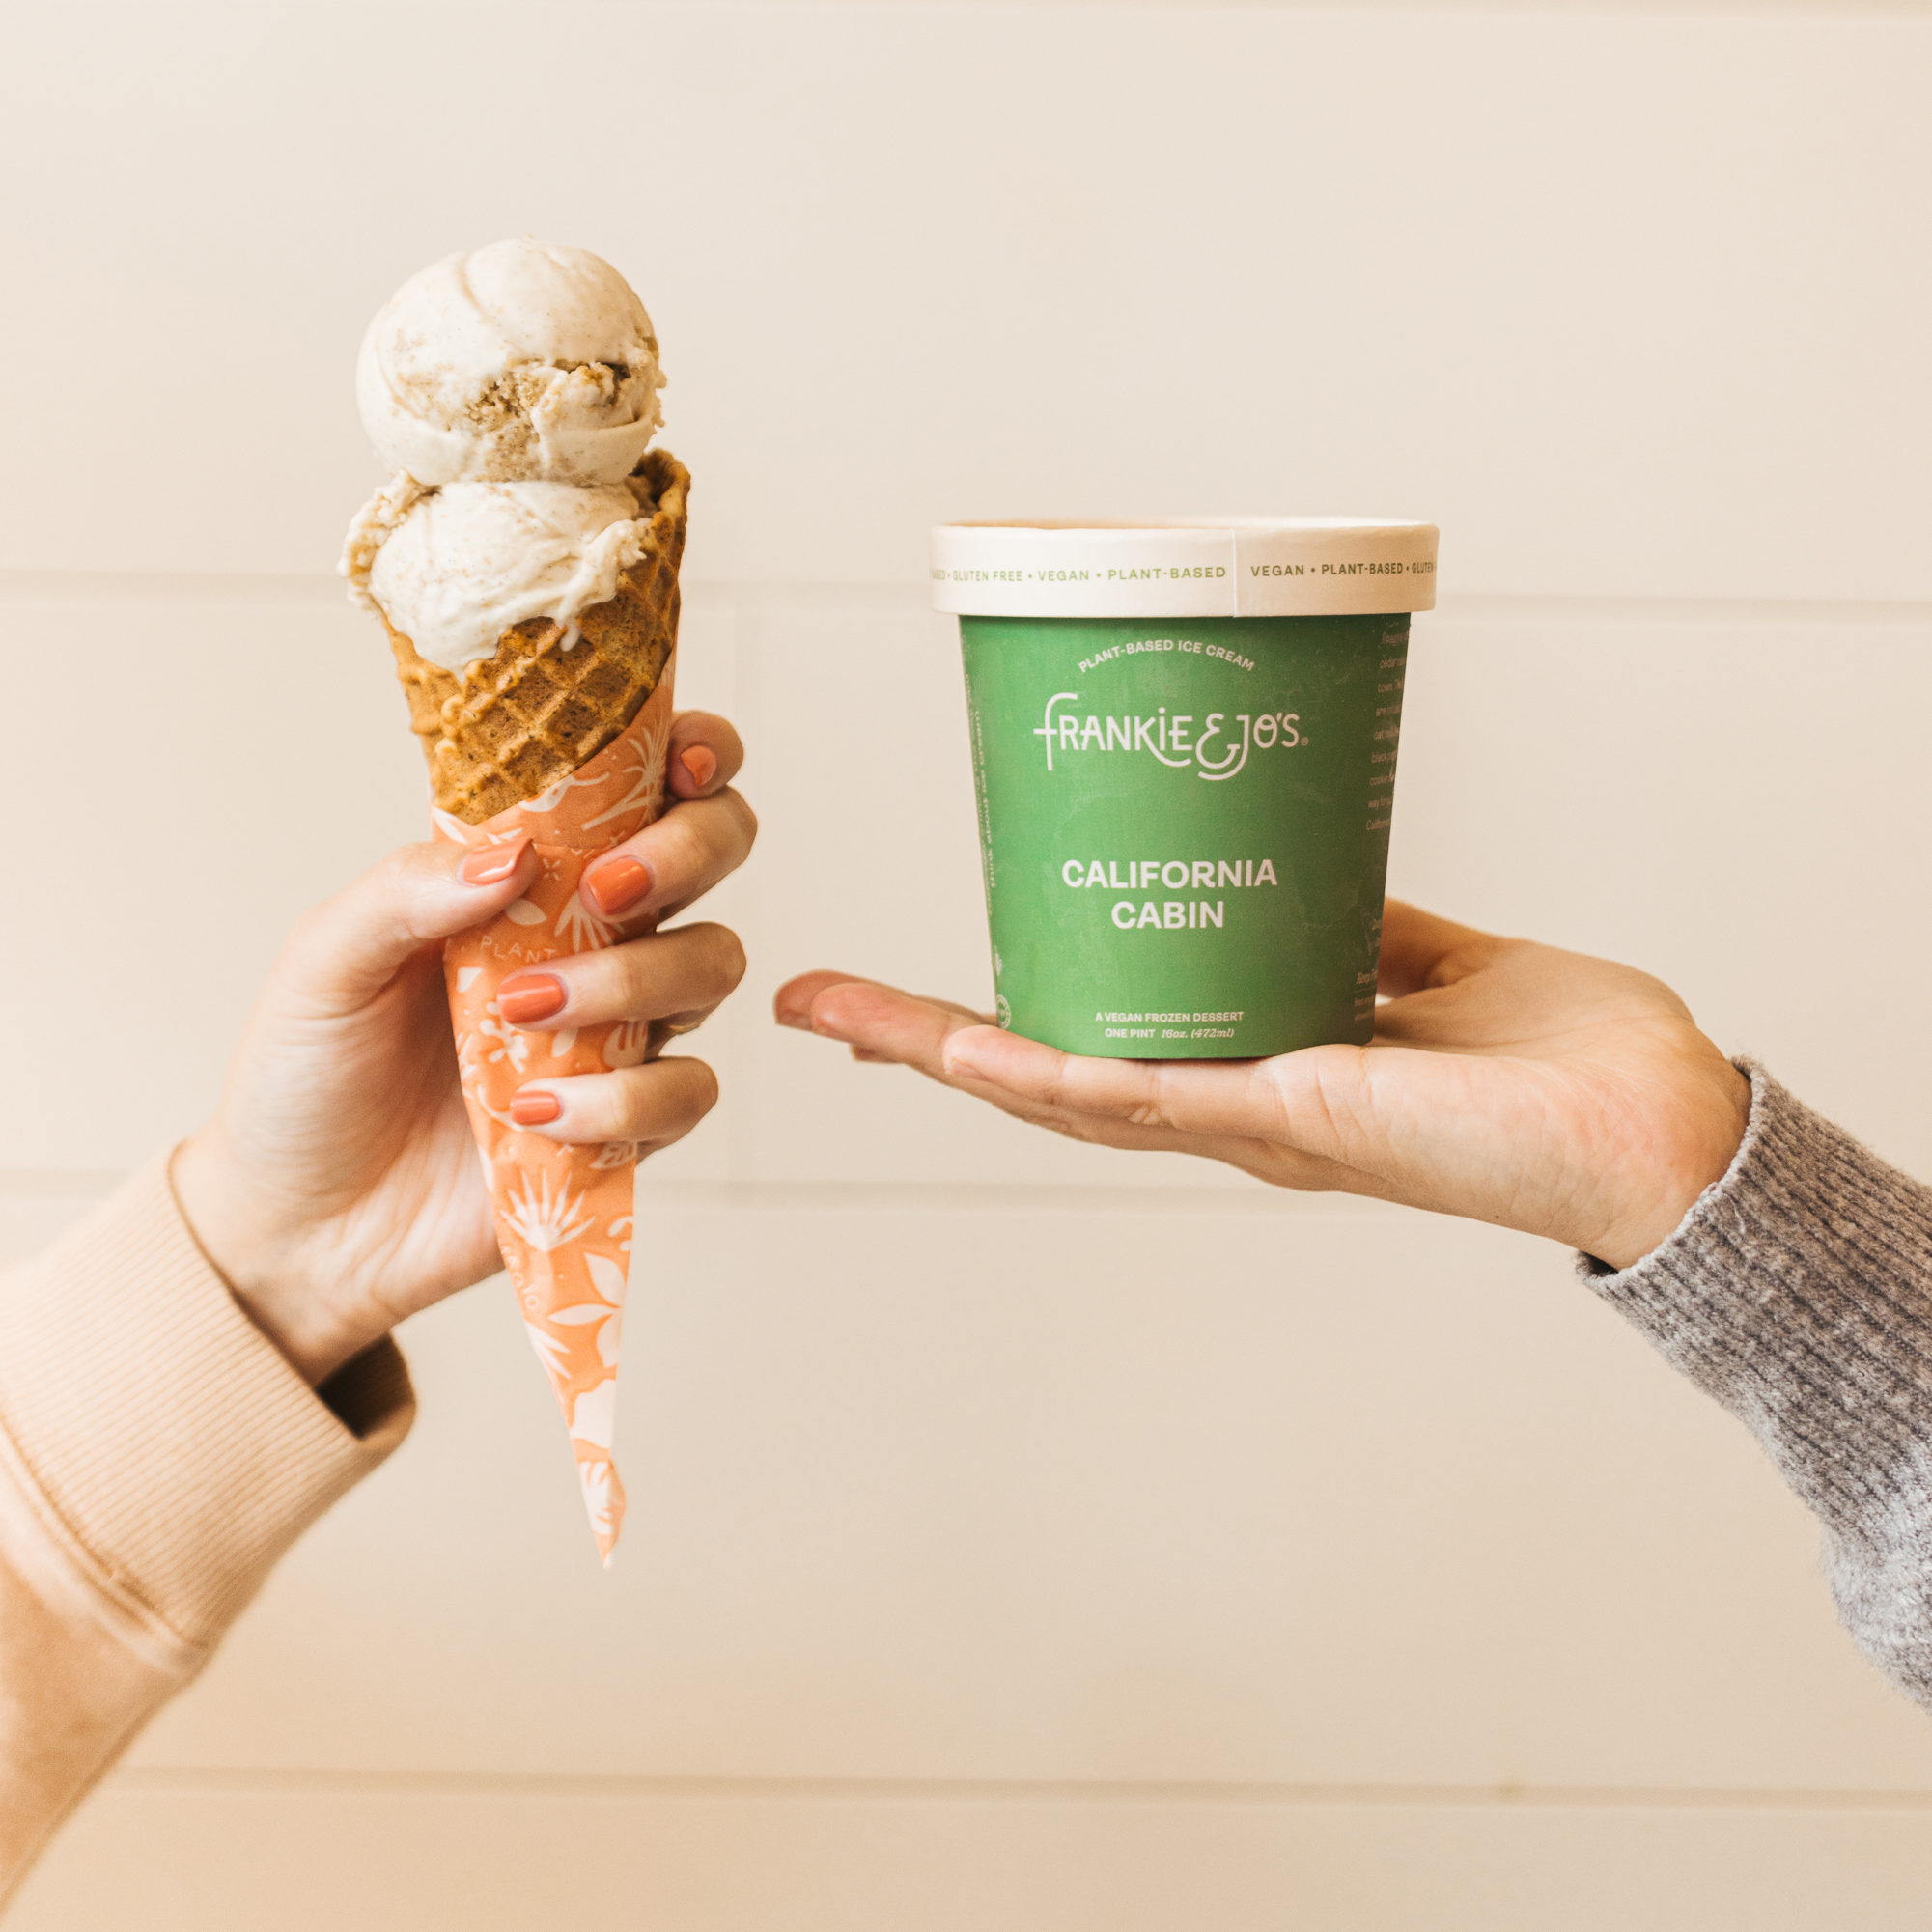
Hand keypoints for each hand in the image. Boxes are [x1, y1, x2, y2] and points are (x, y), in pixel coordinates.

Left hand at [174, 713, 754, 1385]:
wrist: (300, 1227)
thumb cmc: (308, 1078)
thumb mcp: (325, 963)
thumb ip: (409, 890)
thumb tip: (515, 853)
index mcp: (529, 869)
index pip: (645, 780)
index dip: (697, 752)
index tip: (684, 766)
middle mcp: (594, 932)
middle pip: (719, 850)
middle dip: (689, 851)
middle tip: (604, 893)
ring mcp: (622, 1025)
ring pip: (713, 964)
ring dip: (634, 982)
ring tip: (522, 1018)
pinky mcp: (631, 1120)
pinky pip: (685, 1092)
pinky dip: (620, 1101)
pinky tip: (534, 1114)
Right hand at [774, 900, 1749, 1270]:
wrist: (1654, 1127)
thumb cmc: (1559, 1060)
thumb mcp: (1428, 964)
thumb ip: (1356, 923)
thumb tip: (1306, 852)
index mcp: (1252, 1074)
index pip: (1093, 1047)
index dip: (991, 1024)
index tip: (901, 997)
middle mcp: (1228, 1111)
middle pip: (1045, 1075)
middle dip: (921, 1043)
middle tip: (814, 1003)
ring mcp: (1249, 1124)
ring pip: (1065, 1092)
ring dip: (948, 1055)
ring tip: (846, 1018)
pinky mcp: (1290, 1123)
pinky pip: (1147, 1099)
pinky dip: (1050, 1072)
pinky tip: (968, 1050)